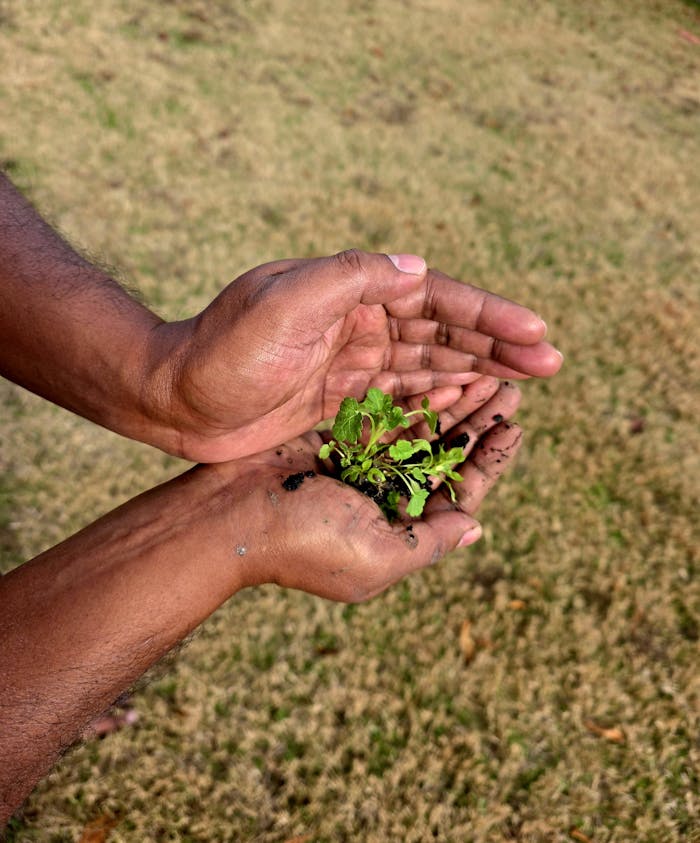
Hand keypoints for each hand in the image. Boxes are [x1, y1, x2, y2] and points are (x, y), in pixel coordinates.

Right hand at [0, 378, 521, 817]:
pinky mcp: (336, 436)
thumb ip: (430, 541)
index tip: (515, 427)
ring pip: (419, 427)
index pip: (459, 489)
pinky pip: (385, 411)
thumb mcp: (379, 556)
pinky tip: (441, 372)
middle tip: (510, 387)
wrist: (230, 516)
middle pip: (444, 452)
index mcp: (400, 526)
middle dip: (478, 421)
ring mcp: (361, 463)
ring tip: (487, 374)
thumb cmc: (304, 541)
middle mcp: (385, 494)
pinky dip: (413, 394)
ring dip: (453, 402)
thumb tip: (477, 527)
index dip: (490, 458)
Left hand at [149, 250, 557, 460]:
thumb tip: (420, 270)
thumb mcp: (285, 301)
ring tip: (524, 386)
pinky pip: (400, 399)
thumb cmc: (224, 348)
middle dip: (495, 346)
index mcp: (351, 291)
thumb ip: (353, 278)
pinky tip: (468, 408)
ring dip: (475, 374)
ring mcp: (351, 362)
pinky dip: (435, 402)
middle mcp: (357, 322)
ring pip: (428, 366)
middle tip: (551, 364)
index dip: (488, 315)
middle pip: (442, 332)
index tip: (535, 333)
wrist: (174, 398)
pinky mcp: (339, 399)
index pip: (435, 299)